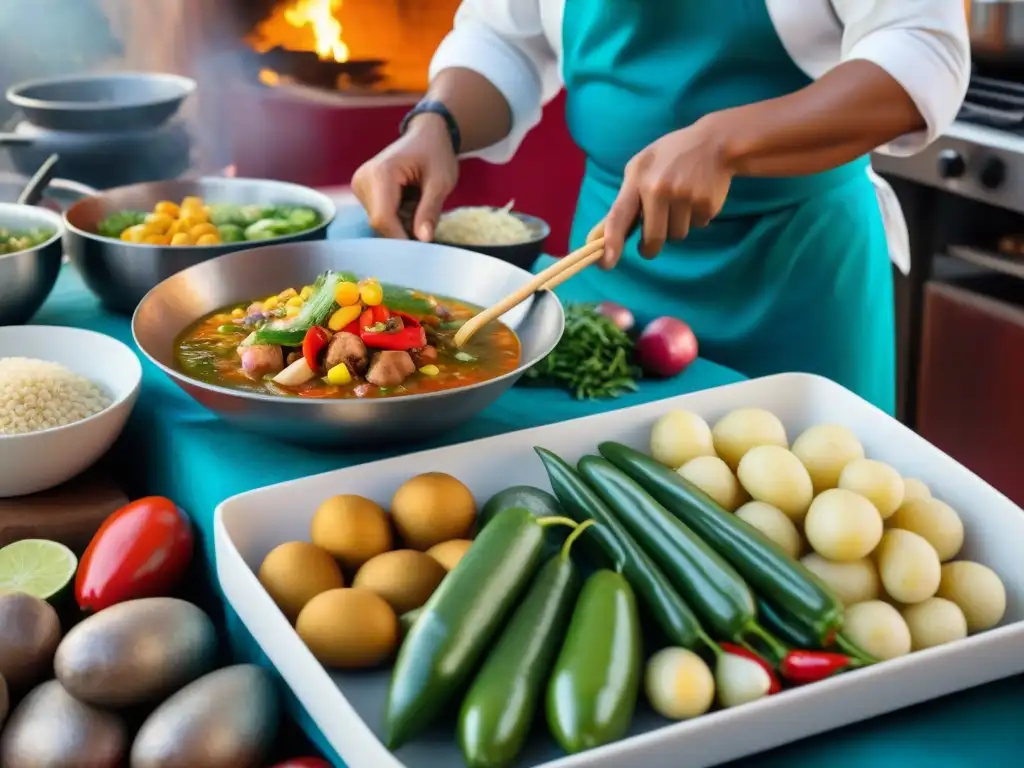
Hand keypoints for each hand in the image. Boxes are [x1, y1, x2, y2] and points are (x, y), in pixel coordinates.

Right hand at [351, 114, 458, 240]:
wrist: (427, 135)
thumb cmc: (436, 153)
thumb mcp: (441, 182)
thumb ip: (430, 210)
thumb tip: (424, 239)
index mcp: (380, 173)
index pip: (383, 218)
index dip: (401, 238)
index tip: (422, 249)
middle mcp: (363, 180)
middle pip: (380, 223)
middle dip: (404, 230)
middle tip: (428, 222)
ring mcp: (360, 186)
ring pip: (380, 222)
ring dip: (402, 223)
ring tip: (419, 205)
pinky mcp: (363, 192)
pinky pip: (380, 215)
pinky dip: (398, 217)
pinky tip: (410, 204)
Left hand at [601, 117, 734, 267]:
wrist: (715, 142)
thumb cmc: (670, 156)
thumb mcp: (641, 168)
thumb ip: (624, 201)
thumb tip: (601, 236)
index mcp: (638, 179)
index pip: (619, 216)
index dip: (611, 242)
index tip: (605, 264)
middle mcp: (659, 189)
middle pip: (653, 239)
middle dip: (650, 246)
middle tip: (650, 243)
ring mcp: (685, 197)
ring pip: (676, 236)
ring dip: (676, 227)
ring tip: (681, 201)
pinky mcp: (706, 204)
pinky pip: (697, 227)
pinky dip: (696, 218)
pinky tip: (697, 197)